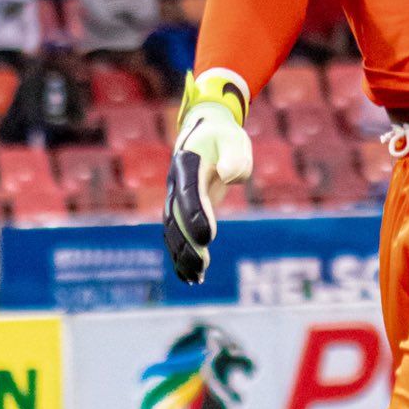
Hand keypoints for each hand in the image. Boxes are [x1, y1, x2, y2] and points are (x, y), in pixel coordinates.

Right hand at [164, 70, 253, 284]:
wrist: (203, 129)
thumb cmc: (224, 135)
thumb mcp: (235, 138)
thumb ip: (235, 156)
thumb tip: (230, 177)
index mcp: (188, 164)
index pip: (189, 193)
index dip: (195, 216)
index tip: (207, 238)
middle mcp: (175, 184)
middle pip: (177, 219)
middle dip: (187, 245)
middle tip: (202, 268)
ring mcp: (174, 198)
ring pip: (173, 232)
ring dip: (182, 256)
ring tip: (196, 279)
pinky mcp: (180, 209)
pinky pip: (176, 235)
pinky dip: (180, 256)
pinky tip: (191, 278)